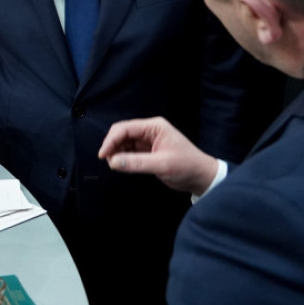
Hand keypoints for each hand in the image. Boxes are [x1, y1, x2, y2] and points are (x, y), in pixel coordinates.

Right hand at [99, 117, 218, 195]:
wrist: (201, 177)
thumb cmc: (186, 167)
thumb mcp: (162, 164)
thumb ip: (137, 163)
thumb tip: (113, 162)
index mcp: (154, 127)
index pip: (125, 128)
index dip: (111, 140)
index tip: (102, 155)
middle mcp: (149, 131)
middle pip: (121, 133)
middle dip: (112, 145)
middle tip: (107, 161)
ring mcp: (147, 141)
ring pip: (123, 142)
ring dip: (116, 152)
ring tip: (115, 165)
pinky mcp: (146, 151)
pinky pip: (128, 151)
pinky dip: (122, 157)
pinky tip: (121, 165)